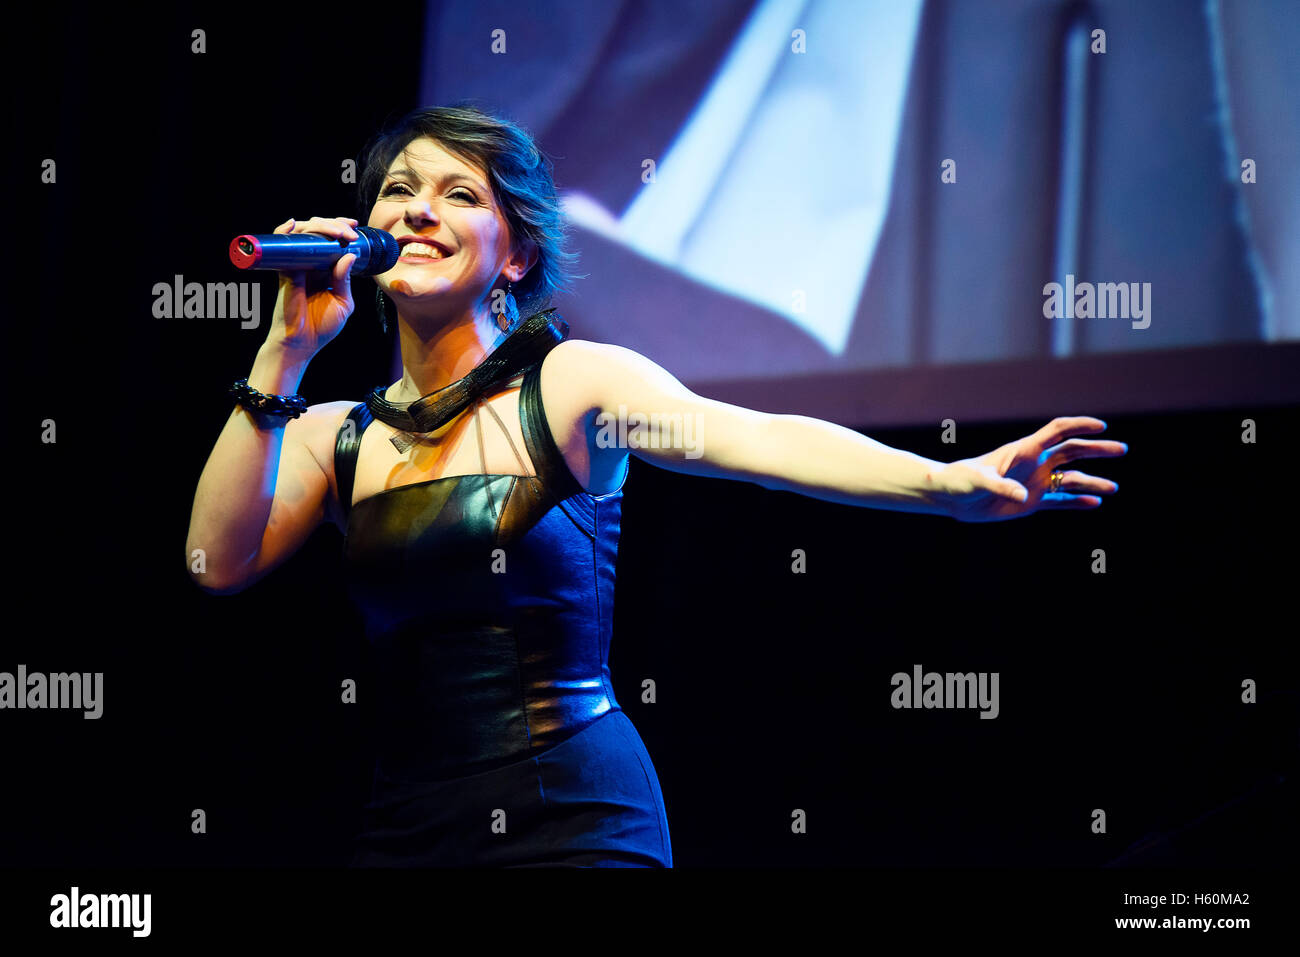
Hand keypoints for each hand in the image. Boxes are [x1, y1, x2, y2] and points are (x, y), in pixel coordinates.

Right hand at [265, 215, 360, 357]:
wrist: (301, 343)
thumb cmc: (322, 326)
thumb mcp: (343, 302)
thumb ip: (344, 279)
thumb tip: (349, 254)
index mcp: (326, 270)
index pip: (331, 242)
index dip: (341, 229)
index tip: (355, 227)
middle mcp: (310, 264)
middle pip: (318, 232)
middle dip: (334, 225)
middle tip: (349, 232)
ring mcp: (296, 265)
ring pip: (302, 234)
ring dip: (319, 226)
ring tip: (336, 231)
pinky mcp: (284, 271)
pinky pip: (281, 248)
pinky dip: (283, 232)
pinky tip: (292, 225)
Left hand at [932, 417, 1126, 521]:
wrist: (950, 497)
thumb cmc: (959, 481)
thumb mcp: (978, 482)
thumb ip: (1000, 486)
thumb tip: (1023, 495)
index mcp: (1023, 450)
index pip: (1057, 431)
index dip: (1079, 425)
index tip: (1101, 426)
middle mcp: (1034, 464)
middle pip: (1072, 451)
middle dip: (1097, 449)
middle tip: (1122, 449)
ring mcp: (1035, 482)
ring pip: (1070, 478)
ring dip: (1092, 481)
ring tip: (1113, 488)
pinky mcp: (1031, 502)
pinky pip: (1059, 501)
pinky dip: (1077, 502)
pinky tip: (1096, 503)